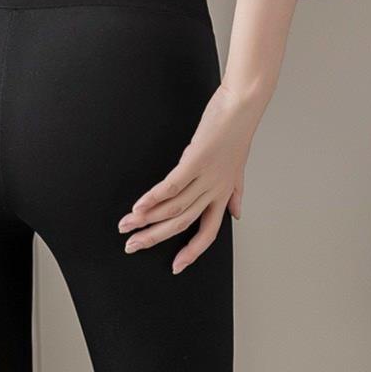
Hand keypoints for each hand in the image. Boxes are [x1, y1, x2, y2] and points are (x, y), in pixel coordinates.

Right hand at [117, 83, 262, 273]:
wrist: (244, 105)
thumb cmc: (237, 132)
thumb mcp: (239, 166)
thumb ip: (235, 192)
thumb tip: (236, 214)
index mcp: (223, 193)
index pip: (208, 232)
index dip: (192, 252)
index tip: (176, 266)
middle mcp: (215, 189)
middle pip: (183, 224)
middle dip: (155, 238)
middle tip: (132, 247)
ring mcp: (206, 176)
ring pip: (174, 207)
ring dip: (146, 219)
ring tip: (126, 226)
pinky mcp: (196, 160)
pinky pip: (171, 186)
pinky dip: (152, 198)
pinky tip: (138, 206)